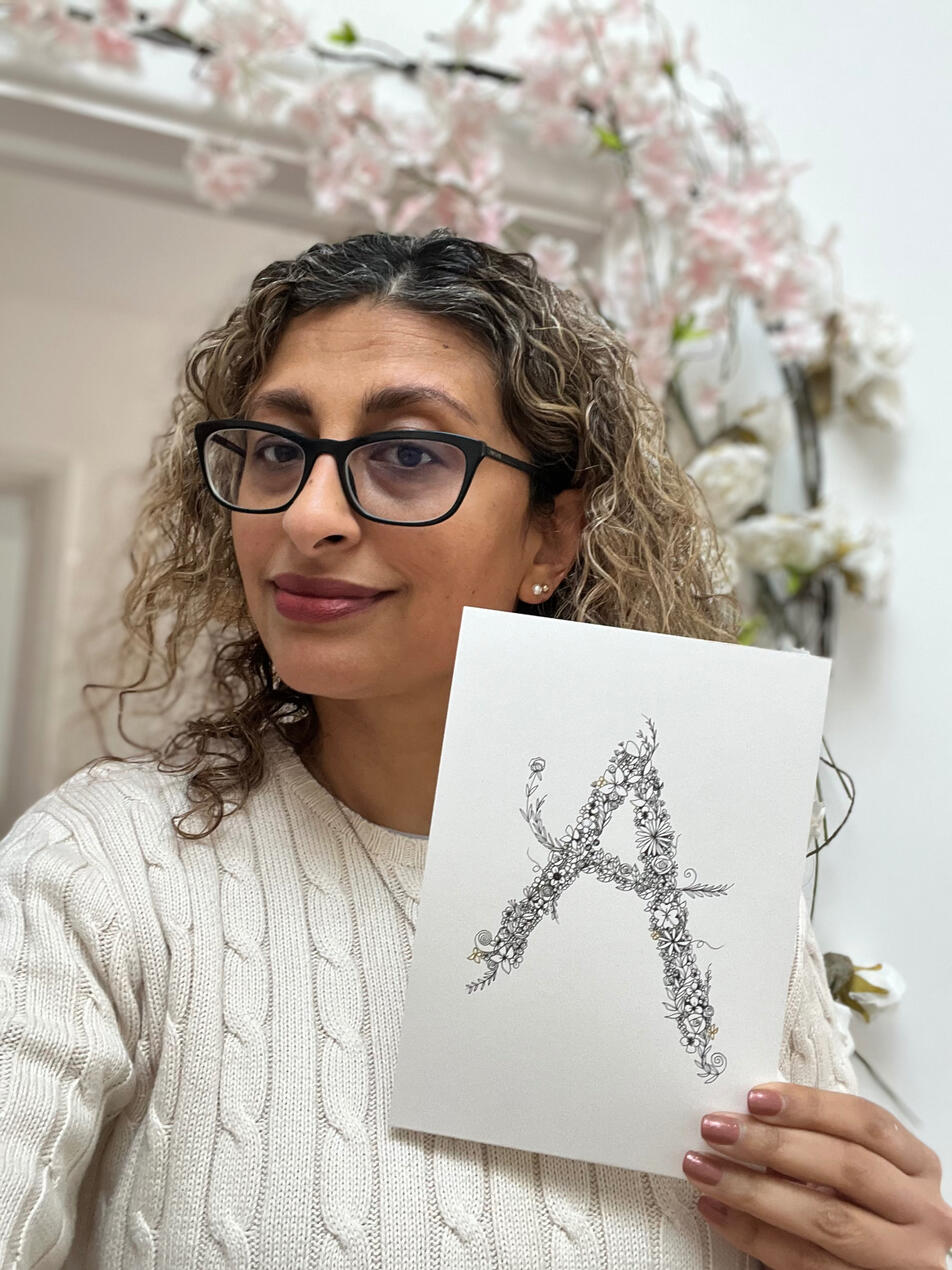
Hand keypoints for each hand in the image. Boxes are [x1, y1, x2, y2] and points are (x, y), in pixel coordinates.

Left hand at [681, 1082, 951, 1267]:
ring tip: (703, 1168)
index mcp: (917, 1168)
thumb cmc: (867, 1209)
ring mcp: (899, 1260)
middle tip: (717, 1129)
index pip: (867, 1123)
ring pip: (825, 1220)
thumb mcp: (864, 1170)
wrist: (880, 1269)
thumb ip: (822, 1141)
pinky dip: (753, 1233)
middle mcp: (920, 1214)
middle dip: (773, 1145)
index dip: (809, 1106)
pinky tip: (717, 1209)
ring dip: (753, 1190)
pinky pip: (803, 1263)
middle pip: (846, 1168)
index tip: (754, 1097)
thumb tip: (750, 1114)